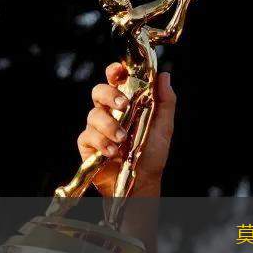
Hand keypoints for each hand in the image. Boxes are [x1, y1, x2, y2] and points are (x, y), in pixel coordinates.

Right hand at [77, 63, 176, 195]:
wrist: (142, 182)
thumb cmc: (152, 155)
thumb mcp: (163, 127)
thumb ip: (165, 101)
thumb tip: (164, 76)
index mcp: (126, 104)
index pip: (116, 81)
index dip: (115, 71)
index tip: (119, 70)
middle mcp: (110, 113)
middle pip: (99, 92)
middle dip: (110, 95)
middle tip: (124, 105)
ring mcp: (97, 128)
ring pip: (93, 115)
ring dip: (109, 125)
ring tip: (122, 139)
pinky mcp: (88, 145)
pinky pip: (88, 136)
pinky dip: (102, 143)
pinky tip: (113, 152)